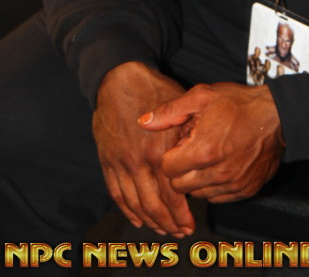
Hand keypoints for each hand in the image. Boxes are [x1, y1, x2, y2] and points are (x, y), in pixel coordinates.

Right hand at [92, 61, 194, 236]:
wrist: (119, 79)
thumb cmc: (154, 89)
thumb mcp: (181, 107)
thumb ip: (188, 135)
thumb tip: (198, 160)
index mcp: (160, 149)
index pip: (172, 192)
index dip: (181, 212)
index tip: (190, 223)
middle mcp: (140, 161)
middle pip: (154, 204)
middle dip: (168, 223)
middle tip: (180, 232)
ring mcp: (121, 163)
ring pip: (135, 203)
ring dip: (149, 221)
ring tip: (162, 230)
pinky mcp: (107, 161)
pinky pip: (116, 193)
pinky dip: (127, 209)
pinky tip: (137, 218)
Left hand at [138, 82, 284, 202]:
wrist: (277, 115)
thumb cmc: (238, 103)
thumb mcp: (203, 96)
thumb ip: (170, 111)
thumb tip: (143, 122)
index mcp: (204, 150)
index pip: (168, 169)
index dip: (171, 155)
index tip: (182, 143)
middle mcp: (218, 172)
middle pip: (180, 186)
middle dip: (181, 169)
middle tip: (194, 149)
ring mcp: (233, 184)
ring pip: (198, 193)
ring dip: (197, 179)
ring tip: (209, 155)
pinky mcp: (245, 190)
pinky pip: (218, 197)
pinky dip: (215, 185)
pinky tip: (222, 164)